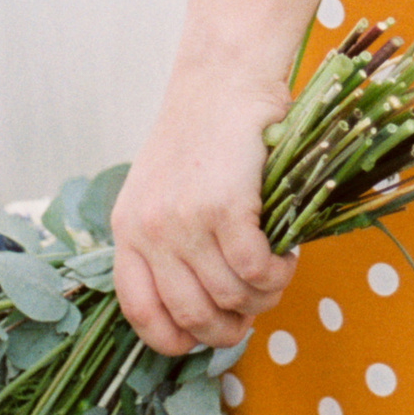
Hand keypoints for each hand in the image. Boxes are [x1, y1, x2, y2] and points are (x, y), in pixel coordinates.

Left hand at [112, 54, 296, 356]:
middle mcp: (148, 232)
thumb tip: (205, 306)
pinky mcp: (224, 207)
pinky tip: (287, 253)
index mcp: (127, 231)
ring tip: (276, 270)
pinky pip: (255, 272)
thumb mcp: (162, 189)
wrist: (225, 75)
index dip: (178, 339)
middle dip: (232, 326)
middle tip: (255, 305)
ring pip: (230, 298)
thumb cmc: (204, 132)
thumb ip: (168, 242)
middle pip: (192, 317)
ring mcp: (184, 221)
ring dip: (264, 295)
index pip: (141, 315)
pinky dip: (278, 272)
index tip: (207, 333)